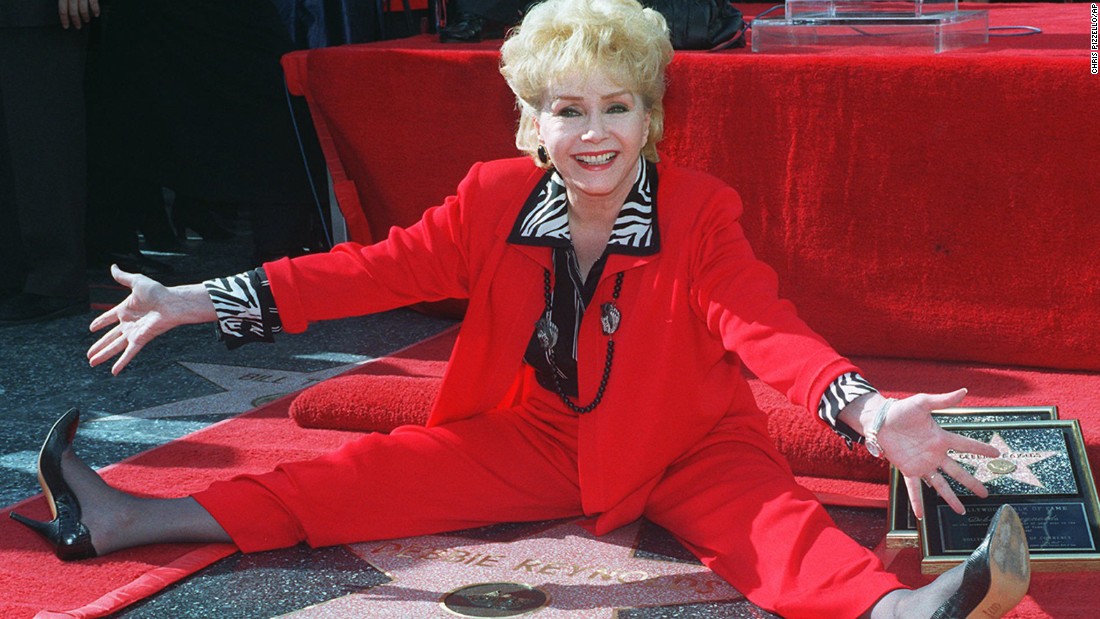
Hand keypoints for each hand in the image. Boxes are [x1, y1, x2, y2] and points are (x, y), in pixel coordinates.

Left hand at [59, 0, 99, 29]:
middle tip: (78, 26)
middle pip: (73, 12)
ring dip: (85, 17)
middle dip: (76, 21)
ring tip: (86, 20)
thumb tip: (64, 9)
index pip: (62, 9)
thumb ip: (65, 0)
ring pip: (83, 10)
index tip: (66, 26)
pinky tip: (96, 14)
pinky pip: (93, 4)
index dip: (64, 19)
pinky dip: (95, 10)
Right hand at [88, 265, 214, 374]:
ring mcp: (134, 332)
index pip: (109, 317)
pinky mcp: (140, 339)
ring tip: (91, 362)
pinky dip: (121, 362)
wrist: (171, 303)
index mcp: (126, 309)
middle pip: (109, 337)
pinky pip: (129, 353)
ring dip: (103, 355)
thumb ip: (122, 277)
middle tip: (88, 354)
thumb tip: (112, 266)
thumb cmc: (158, 292)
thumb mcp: (136, 281)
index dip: (100, 322)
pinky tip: (113, 372)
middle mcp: (128, 323)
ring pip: (115, 346)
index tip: (91, 328)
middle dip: (98, 346)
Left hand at [872, 389, 1000, 518]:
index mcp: (941, 438)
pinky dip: (917, 501)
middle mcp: (935, 454)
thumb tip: (964, 391)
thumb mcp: (922, 402)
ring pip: (940, 484)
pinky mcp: (907, 469)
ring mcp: (922, 464)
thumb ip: (943, 400)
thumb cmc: (901, 410)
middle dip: (972, 483)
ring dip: (950, 497)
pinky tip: (921, 515)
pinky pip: (913, 488)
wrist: (879, 420)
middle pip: (958, 471)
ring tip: (961, 511)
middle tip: (985, 493)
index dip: (981, 449)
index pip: (966, 445)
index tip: (997, 454)